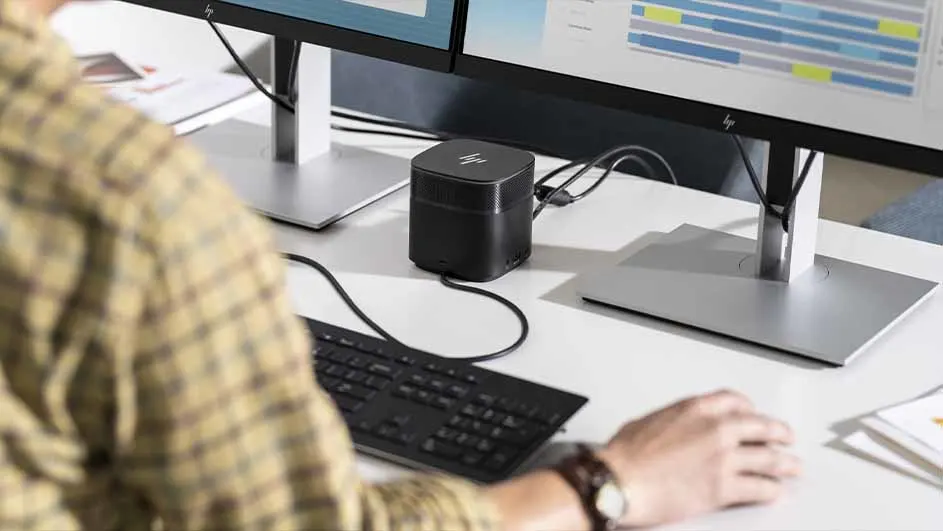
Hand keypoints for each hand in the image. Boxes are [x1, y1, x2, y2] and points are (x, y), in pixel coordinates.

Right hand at [597, 389, 800, 527]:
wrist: (620, 481)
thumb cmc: (625, 455)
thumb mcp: (649, 421)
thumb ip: (674, 420)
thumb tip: (676, 428)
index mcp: (696, 408)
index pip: (736, 401)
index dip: (751, 409)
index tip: (755, 415)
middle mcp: (716, 429)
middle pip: (761, 427)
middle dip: (778, 433)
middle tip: (786, 437)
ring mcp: (723, 458)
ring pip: (768, 458)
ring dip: (785, 463)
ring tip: (793, 467)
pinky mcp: (724, 487)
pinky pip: (759, 488)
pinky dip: (771, 490)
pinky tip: (775, 491)